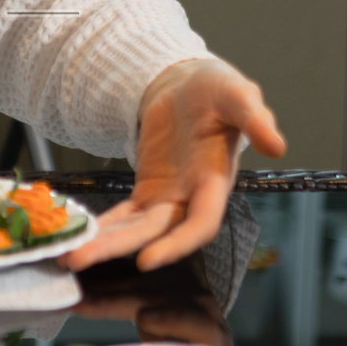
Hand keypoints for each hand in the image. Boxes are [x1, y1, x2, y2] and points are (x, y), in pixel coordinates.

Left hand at [60, 57, 284, 273]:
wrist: (192, 85)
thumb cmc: (218, 91)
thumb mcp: (238, 94)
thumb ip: (255, 118)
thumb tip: (277, 144)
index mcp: (215, 180)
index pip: (200, 224)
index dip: (177, 244)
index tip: (147, 259)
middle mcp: (191, 196)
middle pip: (156, 234)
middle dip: (119, 249)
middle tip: (80, 259)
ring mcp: (167, 196)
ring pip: (136, 230)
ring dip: (105, 243)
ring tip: (69, 255)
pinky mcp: (148, 188)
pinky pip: (124, 214)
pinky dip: (104, 226)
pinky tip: (77, 235)